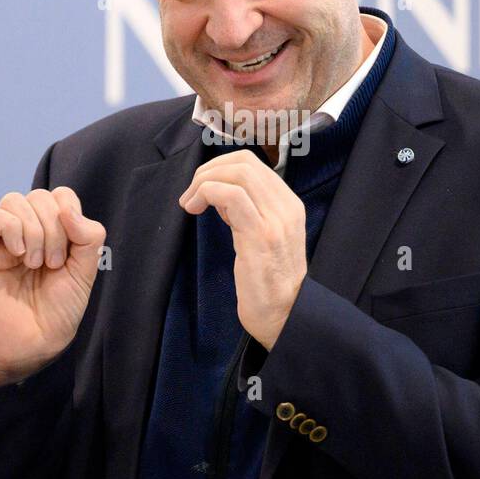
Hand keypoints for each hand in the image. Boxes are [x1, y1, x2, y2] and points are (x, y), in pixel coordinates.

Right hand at [0, 187, 105, 384]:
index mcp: (56, 231)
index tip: (70, 251)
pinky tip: (17, 254)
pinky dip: (9, 228)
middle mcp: (30, 229)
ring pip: (14, 200)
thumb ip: (88, 237)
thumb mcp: (85, 272)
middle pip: (40, 196)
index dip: (69, 214)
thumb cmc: (59, 309)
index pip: (61, 196)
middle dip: (53, 229)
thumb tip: (68, 208)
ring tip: (35, 263)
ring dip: (32, 231)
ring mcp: (5, 237)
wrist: (35, 342)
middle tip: (52, 264)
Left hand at [178, 149, 306, 349]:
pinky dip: (207, 193)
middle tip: (190, 194)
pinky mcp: (260, 235)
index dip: (220, 167)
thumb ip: (245, 212)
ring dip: (204, 181)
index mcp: (289, 204)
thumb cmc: (267, 283)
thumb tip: (218, 193)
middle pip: (244, 162)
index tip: (202, 188)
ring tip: (190, 203)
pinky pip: (231, 196)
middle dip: (208, 170)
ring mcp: (276, 219)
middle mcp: (287, 206)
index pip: (253, 163)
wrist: (285, 316)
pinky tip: (196, 209)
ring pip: (238, 173)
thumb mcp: (261, 238)